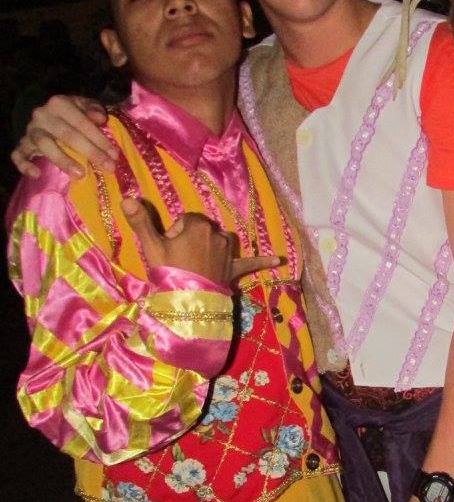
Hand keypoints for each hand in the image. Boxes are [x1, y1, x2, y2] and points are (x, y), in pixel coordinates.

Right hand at [11, 95, 116, 178]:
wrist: (45, 115)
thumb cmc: (70, 114)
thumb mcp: (83, 106)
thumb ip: (94, 109)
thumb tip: (100, 118)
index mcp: (59, 104)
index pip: (82, 123)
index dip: (99, 139)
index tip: (114, 155)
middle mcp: (42, 116)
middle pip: (68, 135)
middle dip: (90, 152)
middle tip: (108, 167)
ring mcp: (30, 131)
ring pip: (45, 145)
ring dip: (63, 160)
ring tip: (80, 174)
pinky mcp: (22, 145)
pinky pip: (18, 155)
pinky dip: (25, 165)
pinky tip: (37, 174)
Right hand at [122, 199, 278, 286]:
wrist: (187, 303)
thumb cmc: (167, 274)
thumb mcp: (151, 247)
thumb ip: (140, 221)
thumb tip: (126, 197)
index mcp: (197, 225)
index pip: (184, 221)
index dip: (174, 235)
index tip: (168, 252)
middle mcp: (217, 234)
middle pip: (200, 231)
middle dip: (189, 242)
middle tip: (177, 263)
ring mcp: (227, 252)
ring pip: (219, 241)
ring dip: (211, 248)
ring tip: (196, 266)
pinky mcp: (233, 268)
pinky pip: (250, 263)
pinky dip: (263, 261)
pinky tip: (278, 261)